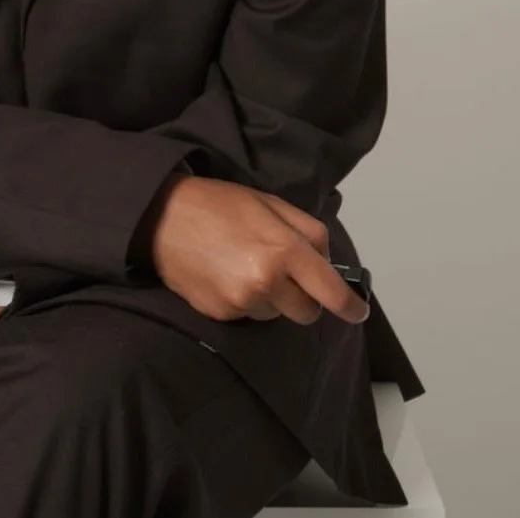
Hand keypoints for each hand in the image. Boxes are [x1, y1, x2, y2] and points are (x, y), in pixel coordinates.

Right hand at [145, 175, 370, 327]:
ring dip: (272, 299)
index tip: (357, 311)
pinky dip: (247, 302)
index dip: (350, 306)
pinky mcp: (222, 316)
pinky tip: (227, 276)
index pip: (330, 291)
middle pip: (308, 312)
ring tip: (246, 267)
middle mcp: (267, 282)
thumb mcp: (270, 203)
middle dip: (304, 297)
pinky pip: (249, 316)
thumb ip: (307, 231)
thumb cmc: (219, 204)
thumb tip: (327, 263)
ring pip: (277, 315)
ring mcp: (242, 302)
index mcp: (284, 250)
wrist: (162, 217)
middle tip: (285, 273)